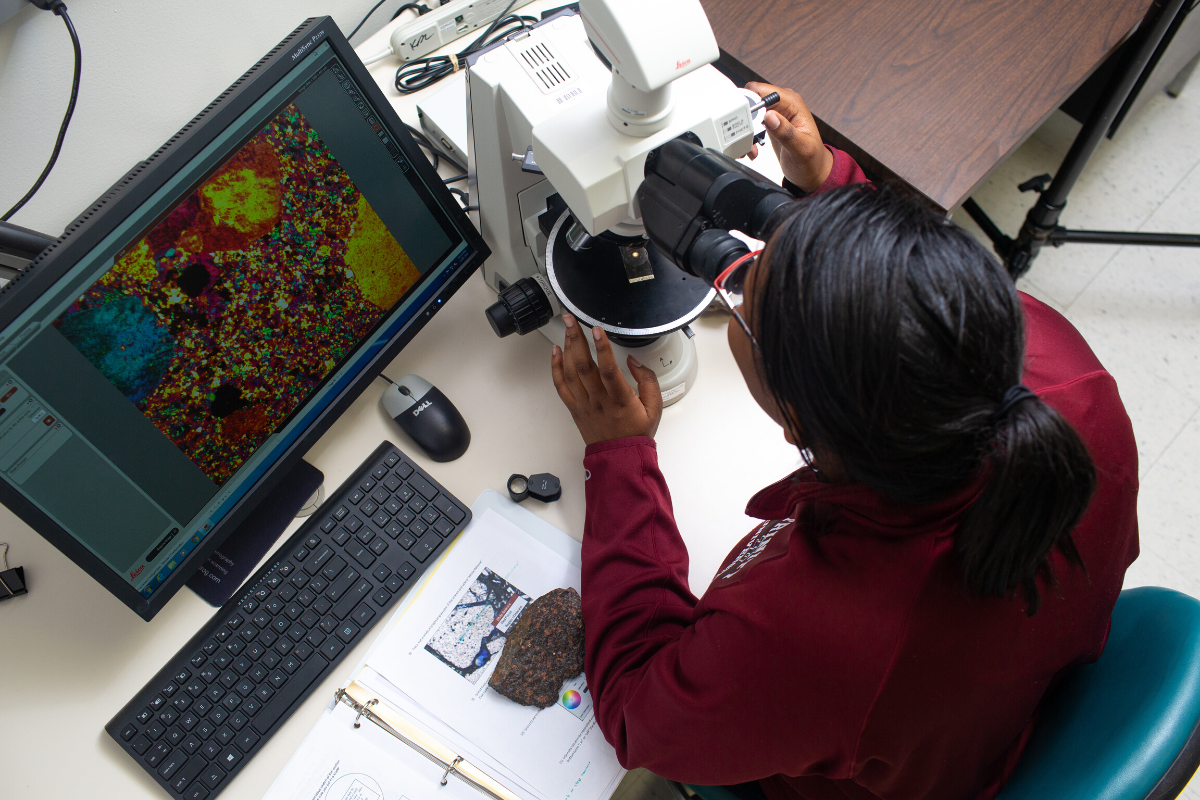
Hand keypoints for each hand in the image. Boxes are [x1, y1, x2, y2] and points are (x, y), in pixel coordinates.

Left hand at [551, 314, 663, 445]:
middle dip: (577, 339)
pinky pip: (561, 386)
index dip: (603, 348)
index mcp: (621, 399)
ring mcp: (584, 404)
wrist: (619, 457)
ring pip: (571, 373)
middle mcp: (599, 400)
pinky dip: (556, 368)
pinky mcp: (574, 408)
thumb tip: (634, 361)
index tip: (598, 330)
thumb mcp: (655, 407)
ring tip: (567, 328)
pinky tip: (556, 351)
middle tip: (572, 319)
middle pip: (584, 366)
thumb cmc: (637, 432)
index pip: (609, 370)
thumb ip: (648, 380)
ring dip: (567, 348)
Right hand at [746, 82, 832, 193]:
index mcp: (792, 103)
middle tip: (748, 139)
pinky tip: (753, 148)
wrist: (812, 171)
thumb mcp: (801, 149)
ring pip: (748, 113)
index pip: (762, 91)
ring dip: (744, 131)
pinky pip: (750, 124)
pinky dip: (747, 137)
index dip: (750, 104)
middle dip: (744, 120)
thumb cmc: (812, 160)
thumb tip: (769, 116)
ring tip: (751, 147)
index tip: (746, 123)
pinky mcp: (769, 123)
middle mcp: (783, 104)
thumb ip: (786, 132)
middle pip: (751, 100)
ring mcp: (775, 113)